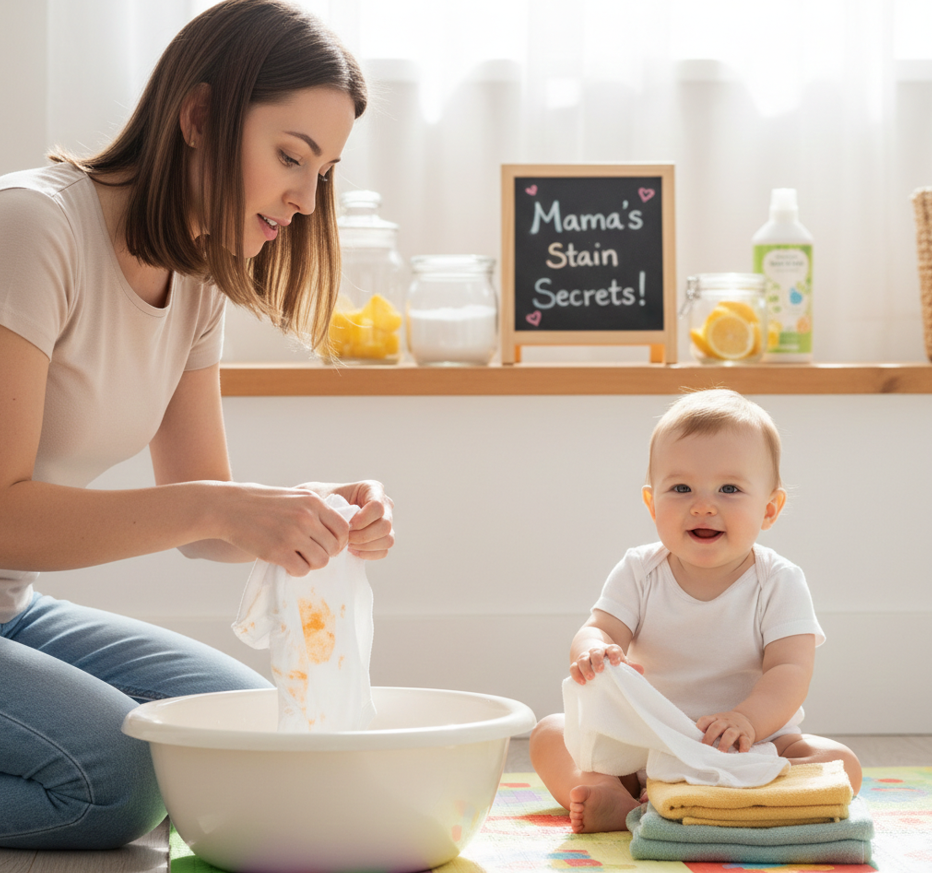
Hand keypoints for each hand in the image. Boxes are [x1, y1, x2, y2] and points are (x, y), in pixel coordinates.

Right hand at [218, 482, 351, 574]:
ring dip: (311, 563)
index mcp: (314, 502)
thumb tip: (336, 532)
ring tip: (297, 557)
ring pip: (320, 561)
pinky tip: (286, 563)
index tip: (327, 545)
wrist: (229, 507)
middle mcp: (307, 517)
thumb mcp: (294, 497)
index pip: (343, 528)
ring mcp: (293, 535)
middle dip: (324, 554)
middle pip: (333, 548)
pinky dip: (296, 570)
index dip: (339, 541)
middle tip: (309, 552)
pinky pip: (301, 570)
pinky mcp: (278, 551)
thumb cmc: (262, 503)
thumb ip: (315, 511)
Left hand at [321, 480, 394, 560]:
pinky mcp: (383, 537)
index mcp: (372, 489)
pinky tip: (352, 550)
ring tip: (348, 545)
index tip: (346, 525)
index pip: (377, 507)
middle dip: (363, 536)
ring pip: (388, 539)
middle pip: (385, 525)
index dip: (362, 520)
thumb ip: (335, 507)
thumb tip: (345, 524)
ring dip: (366, 546)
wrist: (318, 510)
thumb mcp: (324, 498)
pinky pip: (384, 551)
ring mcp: (386, 521)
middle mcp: (384, 504)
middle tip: (345, 538)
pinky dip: (368, 554)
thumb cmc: (321, 500)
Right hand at [569, 645, 643, 684]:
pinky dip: (576, 674)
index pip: (612, 649)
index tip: (616, 663)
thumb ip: (629, 666)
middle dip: (597, 660)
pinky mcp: (577, 664)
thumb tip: (641, 670)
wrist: (592, 650)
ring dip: (586, 667)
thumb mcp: (619, 660)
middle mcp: (596, 652)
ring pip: (583, 659)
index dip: (614, 655)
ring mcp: (586, 657)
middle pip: (596, 652)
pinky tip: (582, 682)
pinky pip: (574, 667)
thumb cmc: (609, 660)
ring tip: (591, 677)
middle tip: (600, 670)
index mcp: (609, 650)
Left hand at [696, 710, 755, 752]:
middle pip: (716, 727)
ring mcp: (736, 728)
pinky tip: (741, 753)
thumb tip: (693, 743)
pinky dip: (744, 747)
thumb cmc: (725, 725)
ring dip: (725, 743)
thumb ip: (707, 730)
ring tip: (721, 752)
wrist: (746, 719)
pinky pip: (746, 741)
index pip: (705, 720)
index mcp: (715, 719)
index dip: (699, 727)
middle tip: (706, 748)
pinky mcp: (746, 736)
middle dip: (710, 737)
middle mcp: (725, 722)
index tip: (695, 738)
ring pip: (730, 733)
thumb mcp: (716, 723)